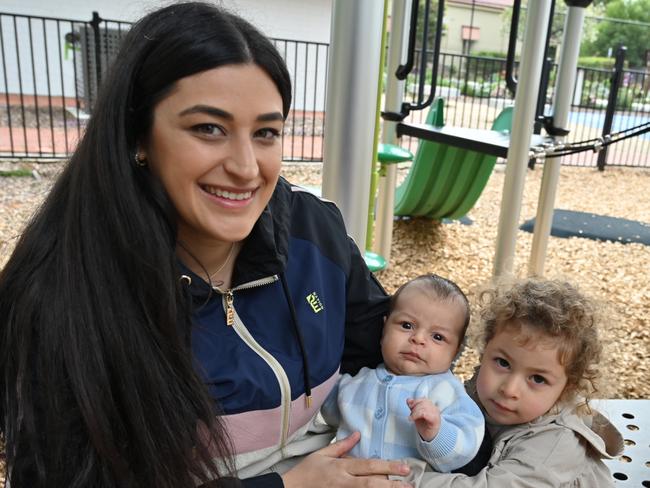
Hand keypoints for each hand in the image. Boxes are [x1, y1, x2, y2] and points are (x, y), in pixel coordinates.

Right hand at [281, 432, 411, 487]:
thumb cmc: (307, 470)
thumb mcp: (323, 454)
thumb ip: (342, 445)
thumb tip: (358, 434)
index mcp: (341, 467)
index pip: (368, 466)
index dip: (387, 466)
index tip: (404, 467)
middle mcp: (344, 482)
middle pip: (371, 483)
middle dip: (392, 484)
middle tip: (410, 483)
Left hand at [407, 398, 440, 441]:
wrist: (432, 438)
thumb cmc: (425, 427)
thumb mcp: (417, 415)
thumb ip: (414, 407)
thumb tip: (409, 399)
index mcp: (432, 406)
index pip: (423, 399)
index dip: (415, 401)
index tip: (410, 406)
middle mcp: (435, 409)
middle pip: (423, 401)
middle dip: (414, 407)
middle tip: (411, 415)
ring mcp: (435, 414)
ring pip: (423, 407)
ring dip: (414, 412)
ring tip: (412, 418)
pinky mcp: (434, 420)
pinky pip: (424, 413)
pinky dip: (415, 415)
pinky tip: (412, 419)